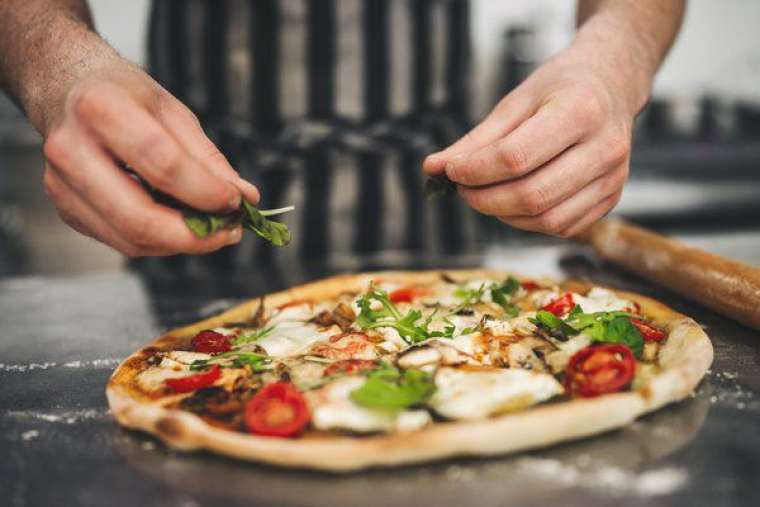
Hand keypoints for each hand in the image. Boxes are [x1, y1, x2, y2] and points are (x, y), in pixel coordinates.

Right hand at [42, 63, 259, 256]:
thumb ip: (207, 157)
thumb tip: (244, 197)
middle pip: (139, 217)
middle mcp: (71, 150)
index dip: (205, 191)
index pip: (162, 164)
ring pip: (130, 239)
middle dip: (194, 235)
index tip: (236, 202)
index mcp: (101, 110)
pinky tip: (179, 225)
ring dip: (181, 243)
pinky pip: (121, 241)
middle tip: (230, 232)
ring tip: (212, 229)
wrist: (63, 89)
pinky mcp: (65, 209)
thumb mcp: (170, 109)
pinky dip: (159, 241)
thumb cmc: (119, 94)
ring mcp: (61, 185)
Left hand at [424, 46, 644, 237]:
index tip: (450, 169)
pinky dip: (527, 222)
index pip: (515, 157)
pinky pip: (562, 226)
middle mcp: (605, 147)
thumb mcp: (516, 101)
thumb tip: (432, 167)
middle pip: (532, 195)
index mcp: (580, 111)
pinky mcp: (612, 198)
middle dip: (485, 199)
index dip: (475, 170)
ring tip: (484, 195)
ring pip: (547, 219)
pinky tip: (512, 204)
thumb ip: (476, 139)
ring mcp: (613, 177)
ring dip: (504, 214)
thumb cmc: (560, 88)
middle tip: (463, 188)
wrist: (612, 85)